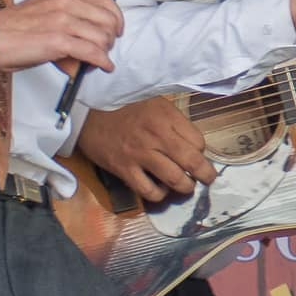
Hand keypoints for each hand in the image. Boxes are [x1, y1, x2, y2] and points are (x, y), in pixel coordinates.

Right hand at [0, 0, 123, 74]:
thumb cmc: (13, 29)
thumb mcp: (45, 12)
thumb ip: (69, 18)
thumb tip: (91, 39)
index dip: (115, 16)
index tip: (117, 28)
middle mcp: (64, 2)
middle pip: (107, 18)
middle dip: (111, 37)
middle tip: (105, 48)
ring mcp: (61, 20)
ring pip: (102, 36)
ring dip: (104, 52)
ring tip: (97, 60)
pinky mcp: (58, 40)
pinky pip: (92, 52)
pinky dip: (102, 61)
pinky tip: (102, 66)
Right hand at [76, 96, 217, 201]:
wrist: (87, 111)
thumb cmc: (124, 105)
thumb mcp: (155, 102)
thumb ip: (174, 121)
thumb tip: (193, 142)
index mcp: (167, 117)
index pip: (198, 141)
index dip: (201, 151)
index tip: (198, 154)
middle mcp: (157, 136)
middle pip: (192, 162)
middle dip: (206, 174)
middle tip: (208, 178)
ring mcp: (140, 154)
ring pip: (175, 179)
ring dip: (186, 187)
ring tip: (186, 186)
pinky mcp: (123, 169)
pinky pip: (148, 190)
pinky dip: (159, 194)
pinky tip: (160, 189)